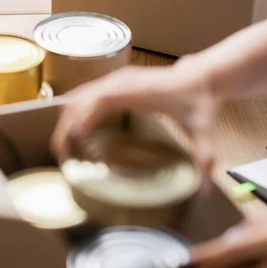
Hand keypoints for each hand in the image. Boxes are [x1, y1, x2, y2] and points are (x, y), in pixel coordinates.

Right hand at [51, 57, 220, 171]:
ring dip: (68, 119)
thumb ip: (204, 158)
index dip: (81, 119)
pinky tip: (75, 132)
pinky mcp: (117, 81)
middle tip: (61, 154)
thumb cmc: (200, 101)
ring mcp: (117, 79)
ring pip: (80, 95)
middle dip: (66, 125)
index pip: (99, 100)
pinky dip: (76, 111)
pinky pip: (87, 94)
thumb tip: (205, 191)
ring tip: (64, 147)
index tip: (72, 143)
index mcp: (138, 91)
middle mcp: (122, 81)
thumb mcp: (203, 130)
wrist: (202, 76)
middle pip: (81, 99)